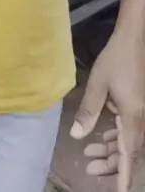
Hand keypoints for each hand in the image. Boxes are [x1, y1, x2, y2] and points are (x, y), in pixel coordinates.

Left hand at [70, 30, 144, 190]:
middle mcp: (140, 119)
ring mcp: (141, 112)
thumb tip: (77, 136)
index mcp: (133, 117)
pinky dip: (117, 136)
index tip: (119, 191)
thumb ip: (88, 112)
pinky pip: (129, 129)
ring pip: (129, 141)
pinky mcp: (138, 105)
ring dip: (112, 149)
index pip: (129, 155)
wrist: (135, 38)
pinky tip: (102, 135)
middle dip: (111, 164)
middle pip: (129, 151)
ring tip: (90, 154)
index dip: (124, 175)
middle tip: (89, 168)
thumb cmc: (116, 58)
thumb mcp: (98, 85)